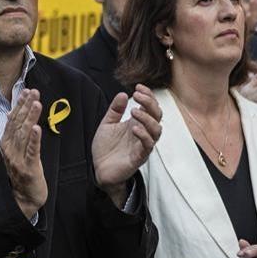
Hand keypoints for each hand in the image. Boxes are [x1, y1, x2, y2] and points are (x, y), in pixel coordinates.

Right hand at [0, 89, 47, 218]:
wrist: (23, 198)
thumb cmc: (21, 172)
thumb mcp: (15, 150)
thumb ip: (13, 132)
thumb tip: (11, 113)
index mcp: (6, 143)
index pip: (13, 120)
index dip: (19, 105)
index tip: (26, 91)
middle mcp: (10, 149)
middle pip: (18, 124)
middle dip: (26, 107)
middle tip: (33, 92)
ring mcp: (18, 159)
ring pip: (24, 134)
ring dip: (30, 118)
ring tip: (36, 103)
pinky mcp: (28, 168)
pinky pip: (32, 151)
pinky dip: (34, 139)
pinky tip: (37, 128)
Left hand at [92, 84, 162, 204]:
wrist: (99, 170)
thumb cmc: (105, 149)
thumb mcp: (107, 124)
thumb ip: (115, 110)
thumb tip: (122, 94)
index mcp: (136, 123)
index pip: (150, 107)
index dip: (148, 96)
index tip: (138, 87)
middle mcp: (142, 133)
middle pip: (157, 115)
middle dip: (150, 103)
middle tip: (137, 96)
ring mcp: (142, 145)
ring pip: (157, 130)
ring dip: (147, 118)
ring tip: (134, 111)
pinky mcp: (139, 157)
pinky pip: (148, 145)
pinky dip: (143, 135)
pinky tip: (133, 128)